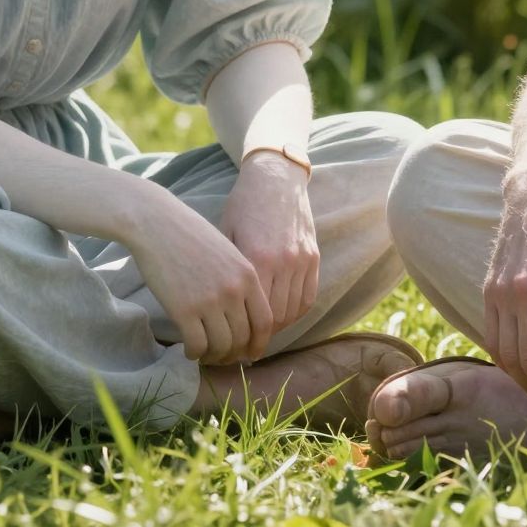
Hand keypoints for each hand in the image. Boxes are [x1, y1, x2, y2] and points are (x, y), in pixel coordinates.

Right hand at [125, 179, 274, 365]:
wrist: (158, 224)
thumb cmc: (191, 235)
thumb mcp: (228, 251)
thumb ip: (239, 280)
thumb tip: (243, 315)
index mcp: (248, 275)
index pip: (264, 321)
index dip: (259, 343)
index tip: (251, 353)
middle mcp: (233, 290)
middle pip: (243, 338)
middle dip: (235, 354)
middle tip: (224, 358)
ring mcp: (210, 301)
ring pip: (221, 346)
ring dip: (214, 356)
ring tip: (206, 354)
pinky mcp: (184, 310)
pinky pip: (197, 345)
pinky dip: (195, 353)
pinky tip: (189, 350)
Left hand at [219, 150, 319, 357]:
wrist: (275, 177)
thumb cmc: (243, 205)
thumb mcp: (225, 235)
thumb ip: (227, 272)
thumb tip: (212, 310)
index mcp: (257, 260)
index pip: (253, 314)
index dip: (242, 335)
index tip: (230, 347)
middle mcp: (283, 263)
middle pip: (275, 318)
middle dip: (259, 337)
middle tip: (244, 348)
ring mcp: (302, 260)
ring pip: (293, 311)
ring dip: (278, 327)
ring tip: (261, 334)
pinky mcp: (313, 255)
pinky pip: (308, 296)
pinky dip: (296, 311)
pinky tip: (281, 315)